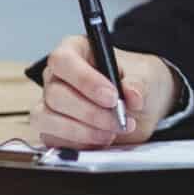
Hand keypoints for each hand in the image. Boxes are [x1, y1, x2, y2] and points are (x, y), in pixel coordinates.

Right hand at [28, 36, 176, 148]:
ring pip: (48, 118)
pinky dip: (78, 144)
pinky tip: (101, 140)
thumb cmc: (136, 81)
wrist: (143, 106)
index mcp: (75, 51)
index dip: (85, 80)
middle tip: (118, 120)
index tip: (112, 97)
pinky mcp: (52, 130)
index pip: (63, 60)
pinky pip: (53, 140)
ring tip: (112, 132)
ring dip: (82, 131)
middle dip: (90, 112)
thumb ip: (138, 83)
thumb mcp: (145, 75)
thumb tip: (132, 95)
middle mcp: (57, 76)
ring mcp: (51, 104)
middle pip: (56, 94)